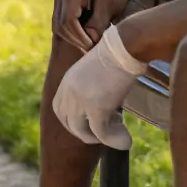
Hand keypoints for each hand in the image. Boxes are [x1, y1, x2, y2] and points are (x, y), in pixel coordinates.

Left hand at [52, 24, 145, 149]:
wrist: (125, 46)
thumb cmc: (116, 53)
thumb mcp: (94, 69)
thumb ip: (89, 85)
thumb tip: (101, 100)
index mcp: (67, 81)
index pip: (59, 108)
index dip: (72, 120)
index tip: (89, 123)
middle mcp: (68, 92)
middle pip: (68, 123)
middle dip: (83, 132)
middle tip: (103, 133)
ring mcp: (80, 101)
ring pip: (83, 132)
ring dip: (99, 139)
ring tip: (118, 137)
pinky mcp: (96, 108)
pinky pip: (101, 133)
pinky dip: (114, 139)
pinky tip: (126, 141)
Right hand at [53, 0, 129, 51]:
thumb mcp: (109, 5)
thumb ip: (97, 24)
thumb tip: (89, 42)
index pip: (68, 21)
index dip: (79, 37)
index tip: (92, 46)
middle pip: (60, 25)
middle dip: (75, 39)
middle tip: (91, 48)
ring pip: (58, 24)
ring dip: (72, 36)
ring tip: (88, 43)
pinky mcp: (63, 0)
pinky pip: (62, 20)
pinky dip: (71, 30)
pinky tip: (84, 35)